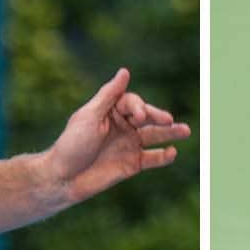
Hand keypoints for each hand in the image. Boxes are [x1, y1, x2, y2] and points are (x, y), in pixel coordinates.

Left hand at [44, 69, 191, 203]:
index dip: (139, 107)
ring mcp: (129, 145)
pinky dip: (164, 156)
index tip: (138, 117)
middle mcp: (123, 126)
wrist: (64, 178)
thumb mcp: (89, 116)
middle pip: (148, 117)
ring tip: (186, 130)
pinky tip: (172, 152)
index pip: (132, 103)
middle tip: (168, 120)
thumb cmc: (72, 145)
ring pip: (155, 136)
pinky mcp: (133, 164)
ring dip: (170, 133)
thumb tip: (125, 71)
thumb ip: (109, 95)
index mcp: (110, 111)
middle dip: (159, 117)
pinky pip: (153, 158)